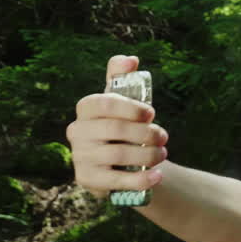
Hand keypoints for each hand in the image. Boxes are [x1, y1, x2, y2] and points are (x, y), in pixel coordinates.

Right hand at [66, 54, 168, 197]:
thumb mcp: (123, 99)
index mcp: (85, 108)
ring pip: (118, 155)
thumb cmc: (123, 124)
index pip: (104, 102)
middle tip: (164, 137)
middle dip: (146, 133)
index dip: (130, 107)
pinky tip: (158, 176)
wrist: (120, 161)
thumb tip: (131, 60)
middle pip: (115, 129)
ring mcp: (79, 156)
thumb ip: (122, 76)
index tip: (151, 113)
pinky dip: (140, 179)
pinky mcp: (87, 179)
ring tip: (163, 154)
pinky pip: (116, 180)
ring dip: (147, 155)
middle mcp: (76, 131)